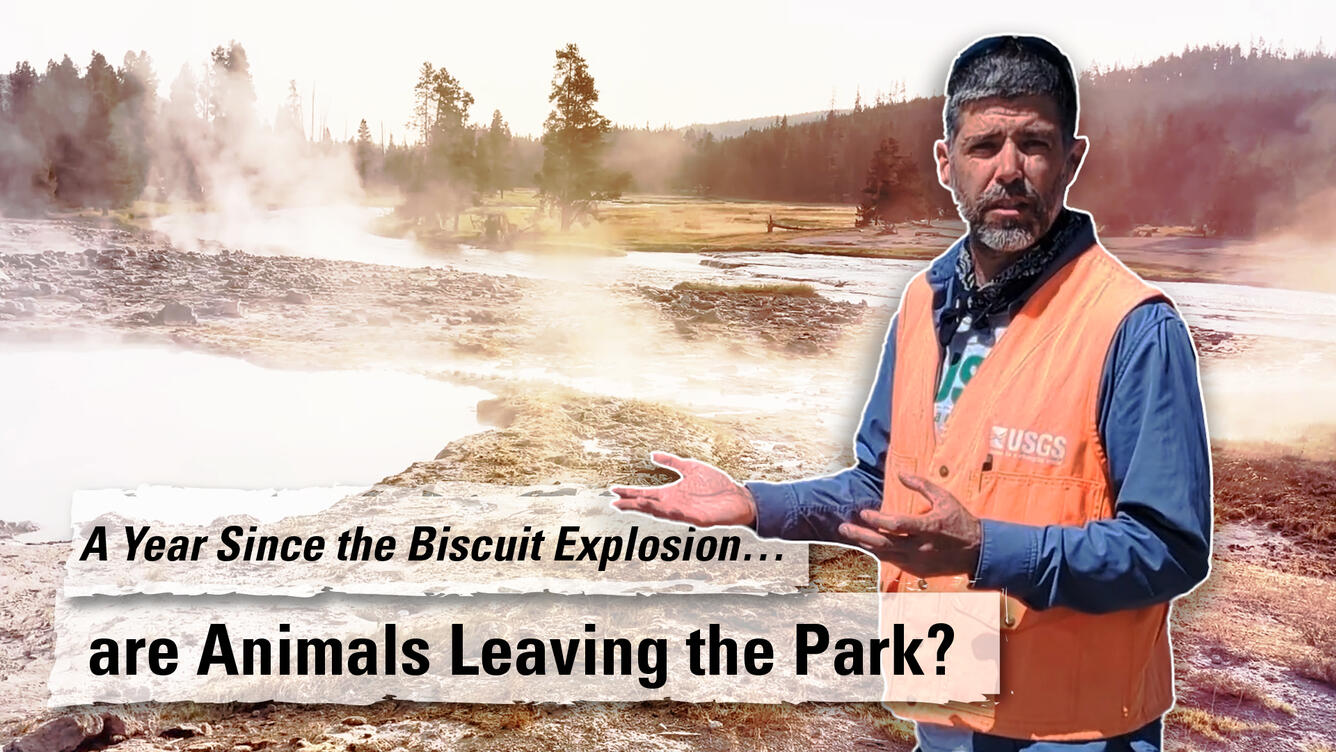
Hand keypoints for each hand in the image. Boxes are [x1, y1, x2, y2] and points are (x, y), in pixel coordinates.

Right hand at [610, 451, 756, 527]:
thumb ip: (672, 462)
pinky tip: (658, 507)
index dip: (630, 493)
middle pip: (648, 504)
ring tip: (628, 505)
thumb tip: (652, 455)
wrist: (739, 497)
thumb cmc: (717, 485)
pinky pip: (679, 516)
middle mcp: (674, 504)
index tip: (613, 490)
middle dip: (631, 503)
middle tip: (613, 502)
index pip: (645, 494)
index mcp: (672, 493)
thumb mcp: (691, 467)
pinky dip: (667, 512)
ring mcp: (684, 512)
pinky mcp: (697, 518)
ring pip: (659, 512)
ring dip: (645, 508)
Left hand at [838, 472, 981, 576]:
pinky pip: (895, 562)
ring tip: (851, 536)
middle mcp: (921, 547)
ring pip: (885, 555)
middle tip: (843, 528)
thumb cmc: (960, 521)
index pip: (896, 524)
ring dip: (867, 545)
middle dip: (860, 535)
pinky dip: (882, 554)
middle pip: (883, 543)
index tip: (863, 512)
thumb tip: (901, 473)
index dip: (877, 519)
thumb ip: (922, 485)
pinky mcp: (918, 571)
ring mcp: (919, 562)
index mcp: (928, 528)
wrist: (978, 551)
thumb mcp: (944, 498)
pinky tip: (870, 546)